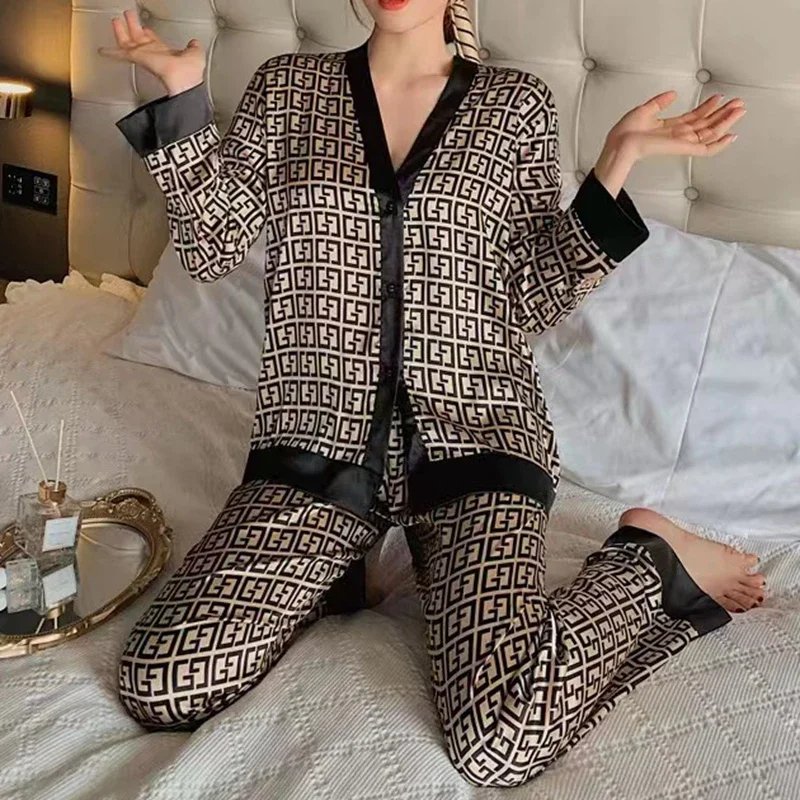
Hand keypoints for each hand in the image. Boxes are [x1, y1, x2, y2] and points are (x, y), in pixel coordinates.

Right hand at [98, 9, 205, 95]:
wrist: (183, 80)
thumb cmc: (190, 71)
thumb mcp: (195, 54)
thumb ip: (193, 48)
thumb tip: (194, 43)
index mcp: (165, 53)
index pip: (153, 42)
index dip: (148, 34)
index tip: (144, 28)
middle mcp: (153, 55)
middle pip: (138, 39)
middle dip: (132, 27)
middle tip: (126, 17)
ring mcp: (144, 56)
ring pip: (128, 41)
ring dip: (121, 30)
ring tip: (115, 20)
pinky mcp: (138, 58)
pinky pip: (121, 53)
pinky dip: (111, 52)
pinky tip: (102, 50)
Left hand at [605, 91, 746, 161]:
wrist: (621, 143)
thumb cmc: (626, 132)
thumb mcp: (645, 109)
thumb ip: (660, 101)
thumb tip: (672, 93)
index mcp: (668, 128)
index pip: (694, 118)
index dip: (707, 107)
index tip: (718, 97)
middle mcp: (677, 136)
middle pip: (706, 124)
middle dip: (723, 113)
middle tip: (738, 103)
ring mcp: (682, 143)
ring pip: (711, 133)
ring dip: (727, 121)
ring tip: (740, 110)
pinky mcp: (683, 149)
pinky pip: (706, 149)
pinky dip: (720, 144)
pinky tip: (731, 135)